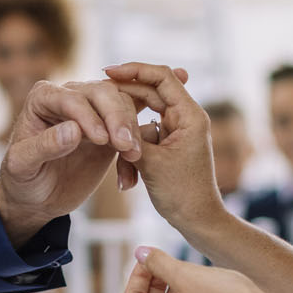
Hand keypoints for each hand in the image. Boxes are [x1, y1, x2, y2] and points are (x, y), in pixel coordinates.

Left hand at [0, 78, 154, 243]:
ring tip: (133, 157)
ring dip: (132, 129)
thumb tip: (73, 130)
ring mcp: (93, 110)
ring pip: (123, 103)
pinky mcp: (110, 128)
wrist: (37, 196)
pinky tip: (134, 166)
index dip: (89, 116)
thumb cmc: (22, 178)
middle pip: (103, 92)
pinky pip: (132, 125)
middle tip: (126, 146)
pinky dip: (139, 142)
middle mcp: (70, 95)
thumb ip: (44, 146)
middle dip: (118, 117)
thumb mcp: (22, 166)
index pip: (72, 98)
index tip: (101, 140)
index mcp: (43, 97)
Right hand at [103, 62, 224, 234]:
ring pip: (141, 122)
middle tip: (96, 108)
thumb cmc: (182, 193)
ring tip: (125, 173)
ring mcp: (175, 131)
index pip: (162, 77)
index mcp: (189, 115)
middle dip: (122, 110)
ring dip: (128, 145)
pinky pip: (143, 139)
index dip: (134, 70)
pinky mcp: (167, 145)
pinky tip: (128, 180)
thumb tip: (110, 113)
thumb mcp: (151, 161)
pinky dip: (132, 155)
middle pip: (148, 95)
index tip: (108, 72)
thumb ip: (130, 133)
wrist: (196, 222)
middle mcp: (184, 117)